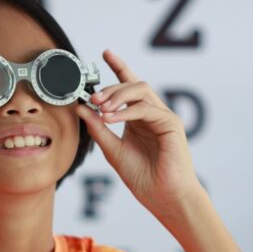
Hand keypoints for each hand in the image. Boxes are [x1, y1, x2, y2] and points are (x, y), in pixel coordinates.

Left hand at [76, 49, 203, 220]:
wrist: (164, 198)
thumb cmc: (145, 179)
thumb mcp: (114, 151)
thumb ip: (99, 130)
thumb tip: (81, 109)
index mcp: (140, 119)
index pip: (130, 86)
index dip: (119, 67)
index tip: (105, 54)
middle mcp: (153, 115)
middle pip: (134, 85)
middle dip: (110, 87)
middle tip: (92, 97)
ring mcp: (164, 117)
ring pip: (141, 90)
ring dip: (118, 95)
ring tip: (101, 107)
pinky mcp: (171, 124)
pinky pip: (146, 108)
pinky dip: (126, 111)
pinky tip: (111, 118)